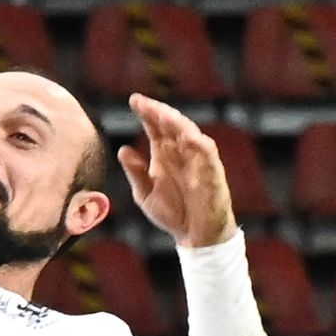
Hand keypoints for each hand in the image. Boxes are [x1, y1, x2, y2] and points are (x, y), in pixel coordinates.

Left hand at [118, 94, 236, 248]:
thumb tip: (122, 150)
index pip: (155, 127)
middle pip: (171, 125)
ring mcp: (198, 161)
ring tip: (163, 114)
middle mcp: (181, 152)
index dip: (146, 112)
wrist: (194, 235)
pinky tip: (188, 136)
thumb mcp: (145, 193)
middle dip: (158, 112)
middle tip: (144, 102)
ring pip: (190, 134)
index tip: (134, 100)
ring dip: (177, 123)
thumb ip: (135, 172)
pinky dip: (199, 144)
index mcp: (164, 154)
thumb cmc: (171, 212)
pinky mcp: (213, 173)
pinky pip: (208, 155)